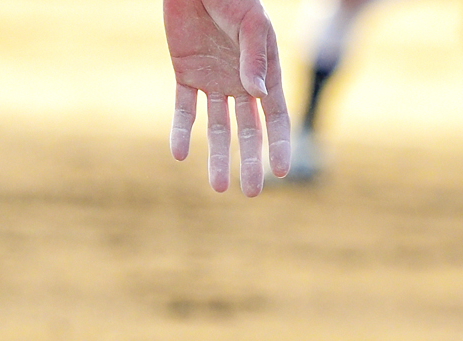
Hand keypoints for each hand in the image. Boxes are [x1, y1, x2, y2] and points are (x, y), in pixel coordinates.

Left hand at [165, 0, 291, 196]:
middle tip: (252, 193)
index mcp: (265, 71)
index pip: (276, 116)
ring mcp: (214, 80)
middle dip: (251, 162)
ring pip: (219, 127)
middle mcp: (241, 82)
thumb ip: (254, 58)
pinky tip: (180, 153)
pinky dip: (182, 131)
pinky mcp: (186, 75)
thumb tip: (258, 94)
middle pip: (249, 130)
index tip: (282, 171)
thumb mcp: (251, 24)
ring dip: (218, 157)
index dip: (279, 143)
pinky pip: (185, 110)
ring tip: (218, 186)